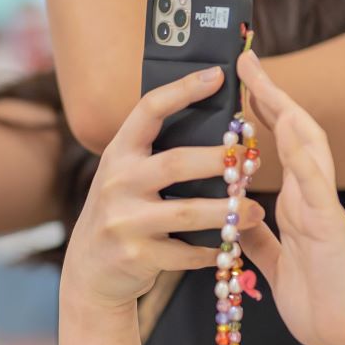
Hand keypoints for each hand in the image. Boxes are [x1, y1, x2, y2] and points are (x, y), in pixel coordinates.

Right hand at [61, 67, 265, 314]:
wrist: (89, 270)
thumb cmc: (122, 212)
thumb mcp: (126, 176)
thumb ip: (156, 153)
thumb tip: (219, 126)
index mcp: (119, 153)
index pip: (149, 109)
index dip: (183, 90)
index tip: (217, 75)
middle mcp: (117, 181)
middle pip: (177, 162)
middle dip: (220, 161)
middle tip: (253, 160)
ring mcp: (124, 220)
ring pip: (187, 212)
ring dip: (228, 211)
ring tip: (255, 211)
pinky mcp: (136, 255)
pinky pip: (185, 252)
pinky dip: (211, 250)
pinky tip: (229, 246)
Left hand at [237, 57, 344, 344]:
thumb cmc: (321, 302)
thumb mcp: (276, 263)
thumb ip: (261, 236)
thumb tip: (239, 215)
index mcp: (300, 204)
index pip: (281, 146)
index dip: (262, 113)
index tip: (240, 84)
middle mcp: (313, 197)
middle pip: (294, 133)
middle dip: (271, 96)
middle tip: (246, 61)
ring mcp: (324, 207)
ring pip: (307, 147)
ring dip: (285, 109)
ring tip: (262, 79)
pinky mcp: (330, 225)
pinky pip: (315, 183)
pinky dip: (300, 153)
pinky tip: (286, 126)